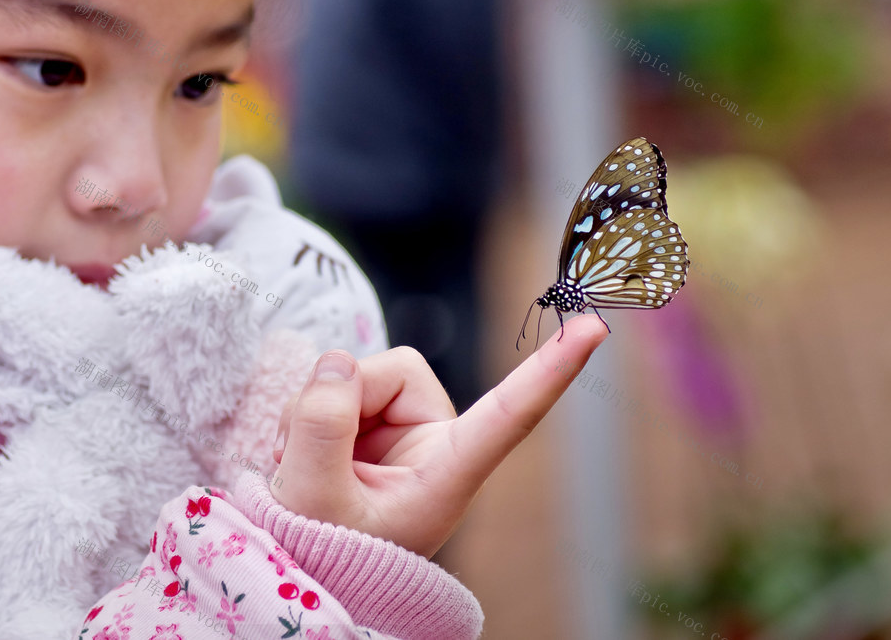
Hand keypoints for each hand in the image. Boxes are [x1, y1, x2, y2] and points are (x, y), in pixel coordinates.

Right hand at [270, 314, 607, 557]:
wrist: (296, 560)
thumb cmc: (323, 549)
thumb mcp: (314, 498)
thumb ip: (323, 426)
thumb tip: (339, 361)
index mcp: (445, 476)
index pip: (510, 418)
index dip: (551, 371)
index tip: (594, 329)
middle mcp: (435, 443)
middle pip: (397, 371)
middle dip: (339, 401)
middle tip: (302, 458)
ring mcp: (404, 428)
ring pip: (359, 372)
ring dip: (315, 410)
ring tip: (299, 462)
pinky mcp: (374, 418)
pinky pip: (339, 381)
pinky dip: (308, 410)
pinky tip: (296, 449)